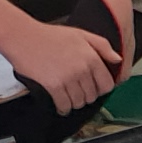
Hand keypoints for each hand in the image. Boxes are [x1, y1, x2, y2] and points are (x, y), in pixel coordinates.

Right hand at [2, 13, 123, 110]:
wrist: (23, 38)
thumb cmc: (49, 35)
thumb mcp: (81, 34)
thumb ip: (102, 46)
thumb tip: (117, 60)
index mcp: (91, 57)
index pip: (107, 84)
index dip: (101, 89)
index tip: (94, 88)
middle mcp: (82, 68)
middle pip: (93, 95)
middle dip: (86, 96)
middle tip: (78, 92)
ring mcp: (68, 78)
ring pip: (79, 102)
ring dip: (75, 103)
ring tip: (68, 97)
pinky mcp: (53, 86)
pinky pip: (64, 105)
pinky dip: (63, 108)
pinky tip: (61, 105)